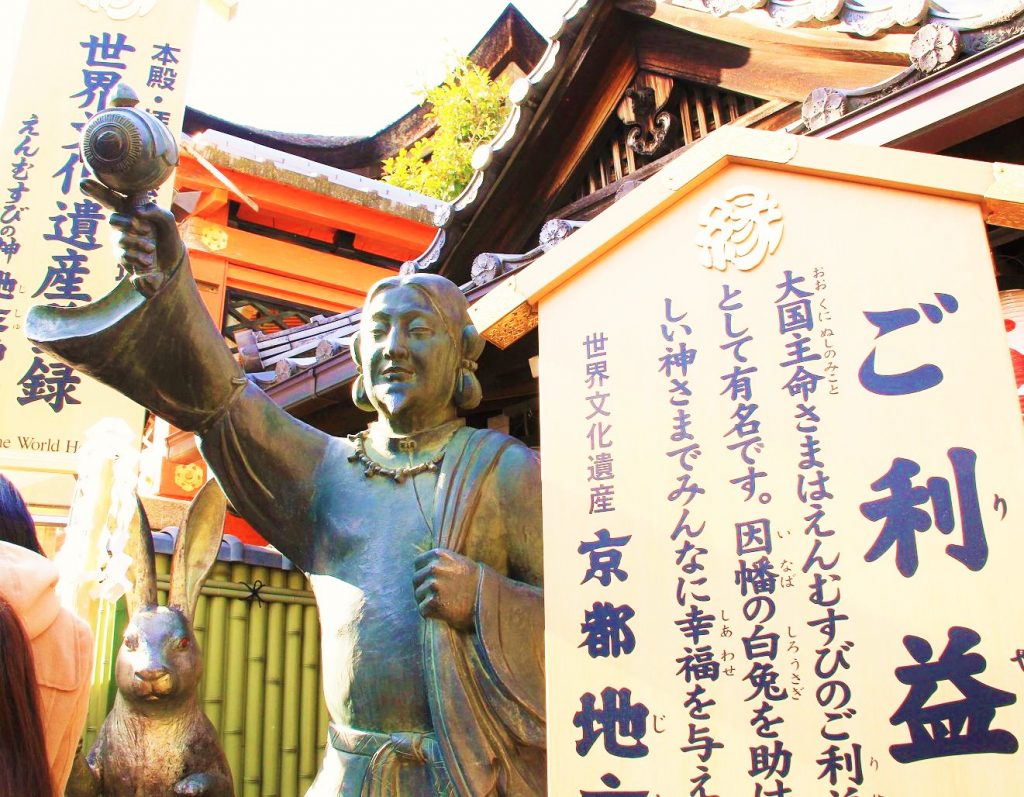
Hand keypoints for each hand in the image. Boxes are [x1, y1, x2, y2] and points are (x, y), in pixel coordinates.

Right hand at [80, 178, 183, 296]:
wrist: (172, 262)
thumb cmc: (167, 236)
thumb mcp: (167, 220)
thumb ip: (155, 210)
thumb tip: (136, 212)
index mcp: (131, 209)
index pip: (111, 197)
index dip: (96, 190)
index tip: (82, 182)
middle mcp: (122, 222)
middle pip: (113, 220)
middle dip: (129, 225)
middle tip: (148, 229)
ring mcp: (120, 239)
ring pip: (120, 239)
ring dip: (139, 243)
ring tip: (151, 248)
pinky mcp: (121, 256)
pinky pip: (123, 255)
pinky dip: (137, 257)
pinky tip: (147, 260)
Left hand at [412, 548, 479, 631]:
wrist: (489, 601)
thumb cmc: (476, 583)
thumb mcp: (460, 563)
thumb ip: (441, 562)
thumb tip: (424, 568)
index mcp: (439, 555)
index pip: (417, 563)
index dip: (423, 573)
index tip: (430, 581)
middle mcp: (434, 568)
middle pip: (416, 580)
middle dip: (423, 588)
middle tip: (437, 597)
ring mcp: (433, 585)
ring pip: (418, 595)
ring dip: (427, 601)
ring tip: (444, 604)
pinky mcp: (433, 602)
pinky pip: (423, 609)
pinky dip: (431, 614)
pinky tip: (444, 612)